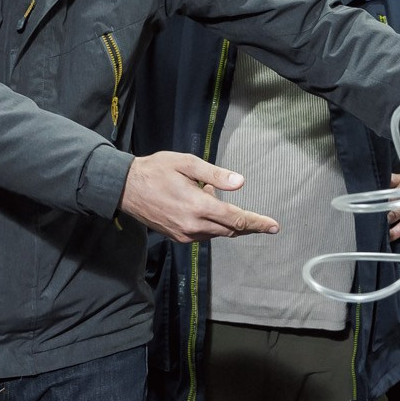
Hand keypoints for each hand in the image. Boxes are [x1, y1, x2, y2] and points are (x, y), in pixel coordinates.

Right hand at [121, 152, 279, 243]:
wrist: (125, 188)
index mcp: (198, 206)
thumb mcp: (187, 163)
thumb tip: (240, 183)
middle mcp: (193, 225)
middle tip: (263, 221)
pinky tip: (199, 204)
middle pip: (230, 230)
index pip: (236, 219)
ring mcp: (184, 234)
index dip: (257, 223)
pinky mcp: (177, 237)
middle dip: (248, 225)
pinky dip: (210, 223)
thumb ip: (215, 174)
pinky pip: (203, 234)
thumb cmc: (156, 170)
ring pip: (217, 233)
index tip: (274, 227)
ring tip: (206, 193)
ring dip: (224, 219)